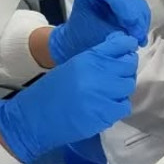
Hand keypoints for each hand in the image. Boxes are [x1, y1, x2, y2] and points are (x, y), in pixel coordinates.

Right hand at [0, 33, 138, 163]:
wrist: (34, 118)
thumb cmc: (51, 92)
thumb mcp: (73, 66)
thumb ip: (96, 59)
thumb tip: (120, 53)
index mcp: (87, 59)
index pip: (120, 45)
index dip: (127, 45)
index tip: (128, 48)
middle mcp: (97, 74)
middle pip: (129, 66)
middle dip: (126, 68)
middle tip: (118, 74)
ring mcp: (102, 96)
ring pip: (128, 85)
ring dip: (122, 88)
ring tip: (109, 92)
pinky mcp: (104, 115)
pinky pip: (124, 106)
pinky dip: (118, 106)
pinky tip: (106, 106)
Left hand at [49, 0, 150, 64]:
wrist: (80, 46)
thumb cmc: (82, 41)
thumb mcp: (92, 34)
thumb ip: (110, 33)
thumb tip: (132, 36)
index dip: (123, 5)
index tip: (130, 26)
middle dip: (135, 17)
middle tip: (137, 37)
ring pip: (138, 4)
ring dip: (141, 23)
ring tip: (138, 40)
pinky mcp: (129, 7)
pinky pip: (142, 13)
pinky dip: (142, 25)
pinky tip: (139, 38)